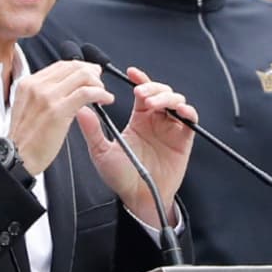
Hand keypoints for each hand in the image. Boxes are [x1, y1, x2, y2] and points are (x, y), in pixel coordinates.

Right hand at [10, 61, 112, 174]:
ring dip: (98, 83)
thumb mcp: (27, 110)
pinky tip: (106, 100)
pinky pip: (87, 93)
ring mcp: (47, 96)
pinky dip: (101, 93)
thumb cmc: (23, 142)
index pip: (60, 66)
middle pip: (73, 67)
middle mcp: (37, 86)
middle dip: (92, 73)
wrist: (17, 158)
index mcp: (28, 84)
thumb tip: (61, 90)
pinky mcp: (59, 110)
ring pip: (82, 76)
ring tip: (103, 94)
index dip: (79, 67)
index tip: (89, 74)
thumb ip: (41, 97)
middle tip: (100, 82)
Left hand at [76, 67, 196, 225]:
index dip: (140, 79)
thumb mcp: (101, 152)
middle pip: (161, 91)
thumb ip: (92, 131)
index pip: (142, 92)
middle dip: (153, 87)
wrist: (139, 198)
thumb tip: (81, 110)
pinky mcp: (183, 139)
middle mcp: (155, 121)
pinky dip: (187, 111)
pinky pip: (190, 119)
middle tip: (141, 94)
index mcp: (138, 120)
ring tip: (152, 104)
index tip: (131, 73)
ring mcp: (170, 128)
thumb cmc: (122, 177)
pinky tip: (179, 111)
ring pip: (175, 100)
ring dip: (166, 97)